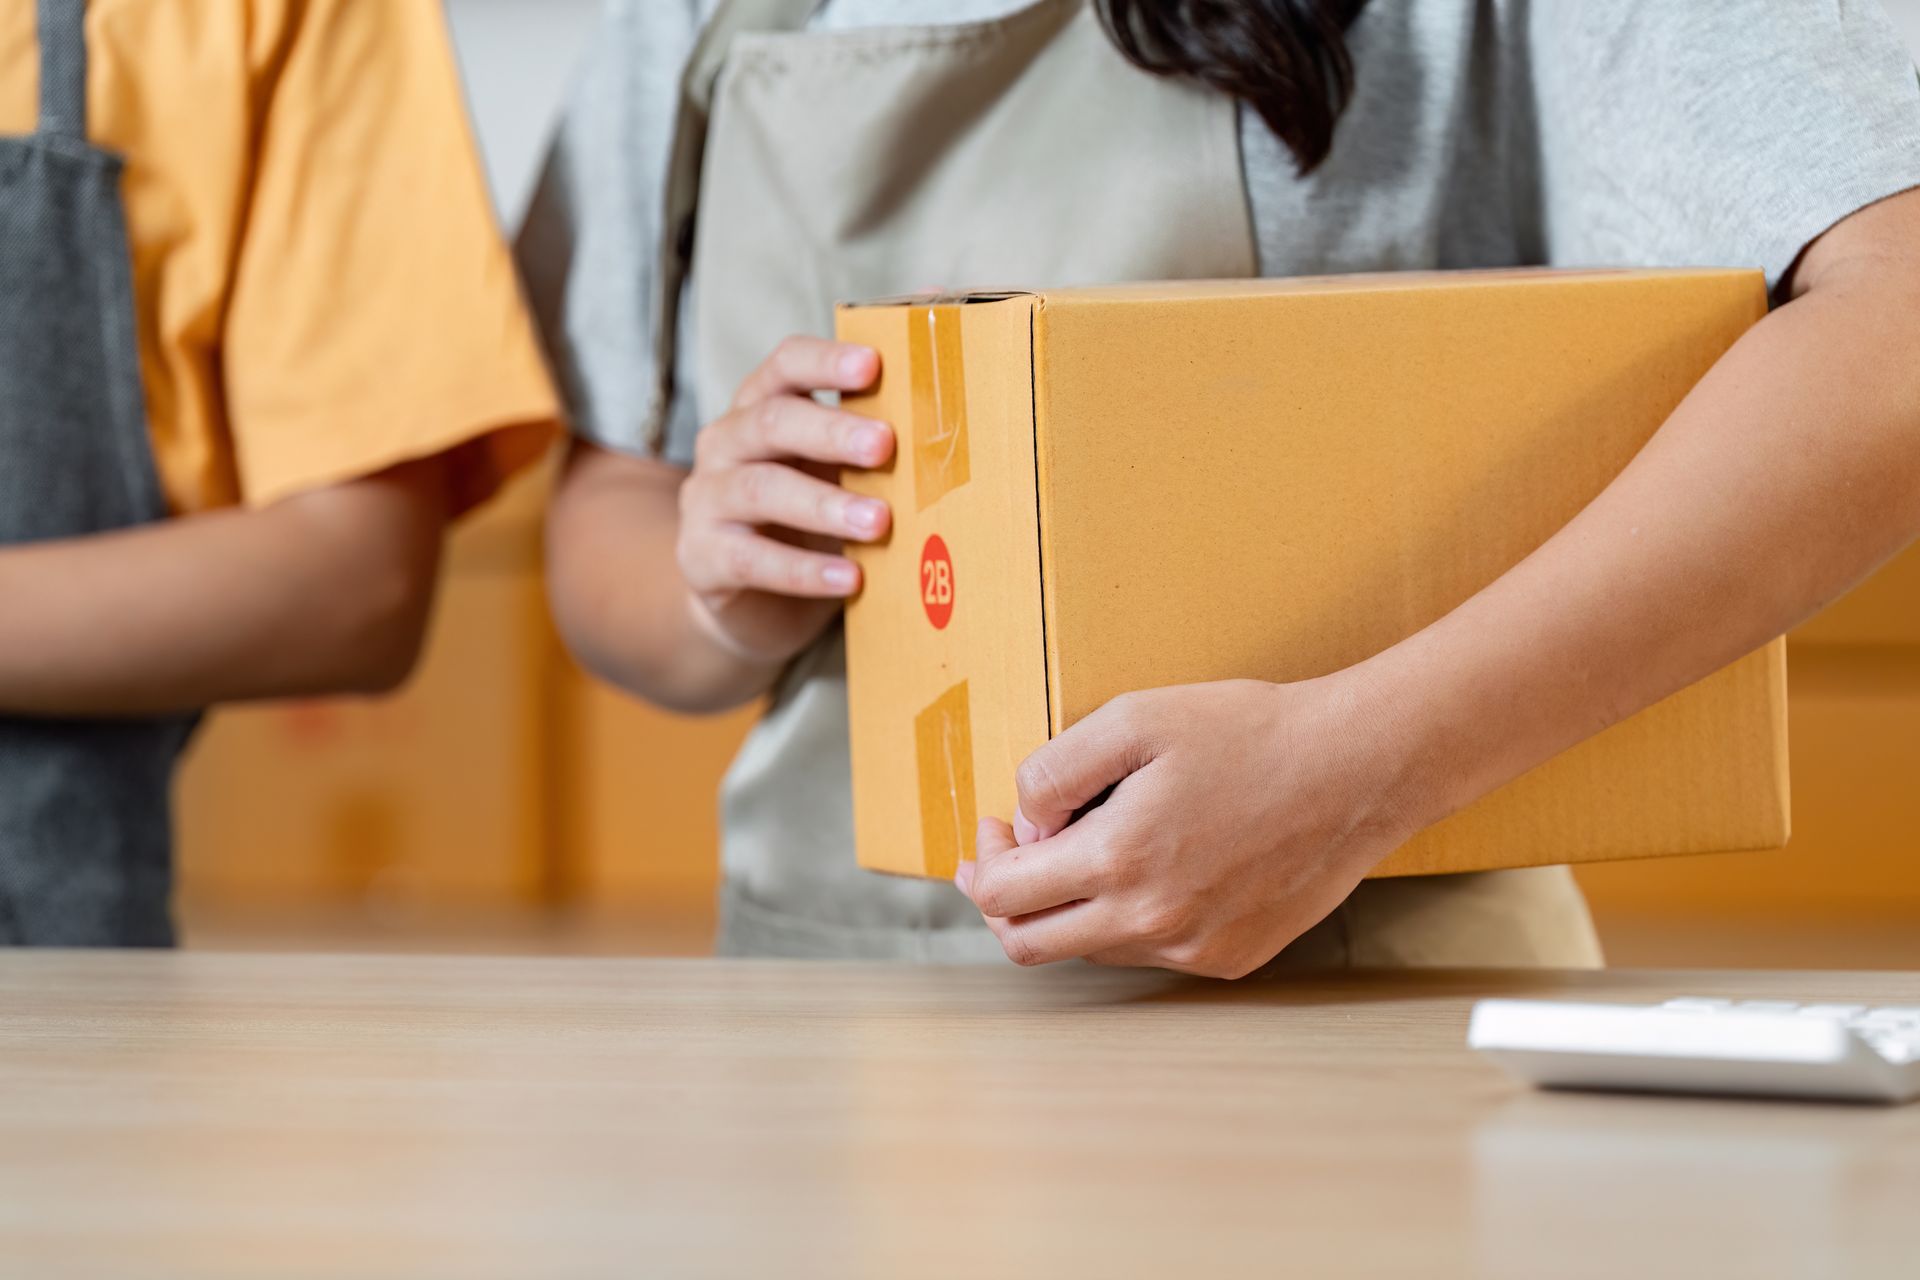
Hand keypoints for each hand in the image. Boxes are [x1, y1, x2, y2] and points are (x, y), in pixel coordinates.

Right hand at [677, 336, 893, 666]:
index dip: (825, 361)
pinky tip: (849, 579)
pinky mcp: (702, 557)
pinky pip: (751, 559)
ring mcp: (707, 499)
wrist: (753, 601)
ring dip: (823, 504)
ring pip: (759, 489)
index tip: (873, 365)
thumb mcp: (841, 470)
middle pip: (772, 421)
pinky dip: (803, 570)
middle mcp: (726, 442)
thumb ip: (880, 423)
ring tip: (879, 522)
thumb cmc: (812, 519)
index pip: (786, 365)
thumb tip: (947, 332)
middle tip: (886, 445)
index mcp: (763, 406)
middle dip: (832, 431)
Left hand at [955, 674, 1428, 978]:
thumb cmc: (1249, 733)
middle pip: (1030, 945)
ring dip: (1070, 908)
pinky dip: (1130, 918)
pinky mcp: (1230, 958)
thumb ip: (1054, 773)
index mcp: (1117, 860)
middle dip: (1002, 901)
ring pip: (1091, 950)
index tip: (991, 829)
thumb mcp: (1132, 719)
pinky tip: (1154, 867)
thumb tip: (1025, 823)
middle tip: (1004, 858)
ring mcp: (1193, 949)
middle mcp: (1151, 923)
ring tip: (1091, 847)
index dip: (980, 863)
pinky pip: (1152, 953)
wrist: (1356, 768)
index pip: (1004, 896)